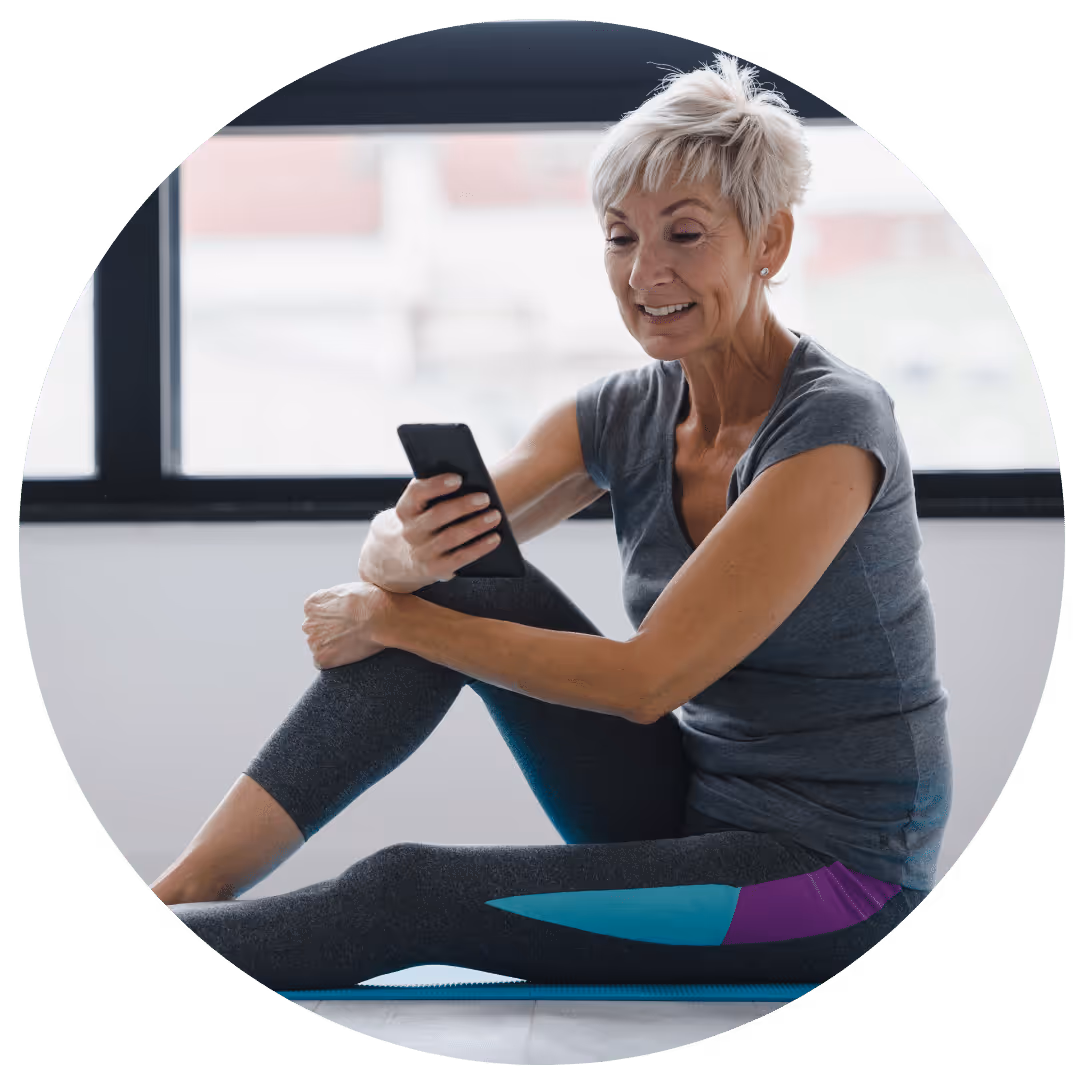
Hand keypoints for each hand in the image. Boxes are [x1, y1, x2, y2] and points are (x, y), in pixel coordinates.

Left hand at [302, 581, 389, 669]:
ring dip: (332, 647)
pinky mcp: (322, 659)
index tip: (345, 620)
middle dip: (329, 632)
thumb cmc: (370, 600)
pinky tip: (350, 652)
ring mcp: (314, 642)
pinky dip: (335, 660)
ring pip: (320, 647)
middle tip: (350, 632)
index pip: (316, 614)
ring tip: (353, 641)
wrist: (380, 618)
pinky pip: (324, 663)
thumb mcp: (347, 589)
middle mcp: (308, 623)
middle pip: (316, 631)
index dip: (333, 618)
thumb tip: (338, 604)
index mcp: (312, 604)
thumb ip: (334, 598)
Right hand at [357, 474, 503, 592]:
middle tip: (485, 498)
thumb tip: (469, 481)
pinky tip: (494, 538)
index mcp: (405, 510)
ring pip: (451, 537)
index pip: (417, 493)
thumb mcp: (416, 508)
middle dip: (463, 506)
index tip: (458, 479)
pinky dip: (479, 547)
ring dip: (476, 525)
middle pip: (438, 515)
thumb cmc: (419, 523)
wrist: (398, 558)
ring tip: (495, 516)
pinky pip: (460, 557)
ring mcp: (422, 552)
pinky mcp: (435, 568)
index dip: (437, 485)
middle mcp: (410, 532)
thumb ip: (433, 494)